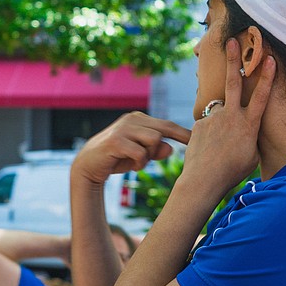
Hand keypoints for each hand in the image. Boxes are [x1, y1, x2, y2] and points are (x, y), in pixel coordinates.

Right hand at [72, 112, 190, 185]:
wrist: (87, 166)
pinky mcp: (116, 141)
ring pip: (154, 140)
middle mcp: (131, 119)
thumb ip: (155, 151)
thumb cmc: (116, 159)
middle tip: (157, 160)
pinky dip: (140, 163)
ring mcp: (123, 128)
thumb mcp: (139, 155)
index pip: (166, 124)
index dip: (183, 133)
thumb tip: (170, 148)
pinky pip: (141, 152)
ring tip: (139, 164)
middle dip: (163, 148)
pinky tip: (133, 167)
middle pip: (163, 130)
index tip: (197, 141)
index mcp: (138, 118)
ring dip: (150, 156)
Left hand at [183, 38, 275, 192]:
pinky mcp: (199, 124)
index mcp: (249, 125)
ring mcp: (214, 119)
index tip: (269, 58)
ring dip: (220, 125)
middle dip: (234, 60)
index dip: (267, 77)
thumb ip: (250, 137)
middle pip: (233, 82)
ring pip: (219, 113)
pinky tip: (207, 150)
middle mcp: (231, 117)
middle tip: (231, 41)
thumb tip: (246, 129)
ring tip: (218, 147)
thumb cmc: (232, 172)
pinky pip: (207, 126)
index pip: (261, 96)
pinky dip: (209, 135)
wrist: (204, 180)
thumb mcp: (252, 156)